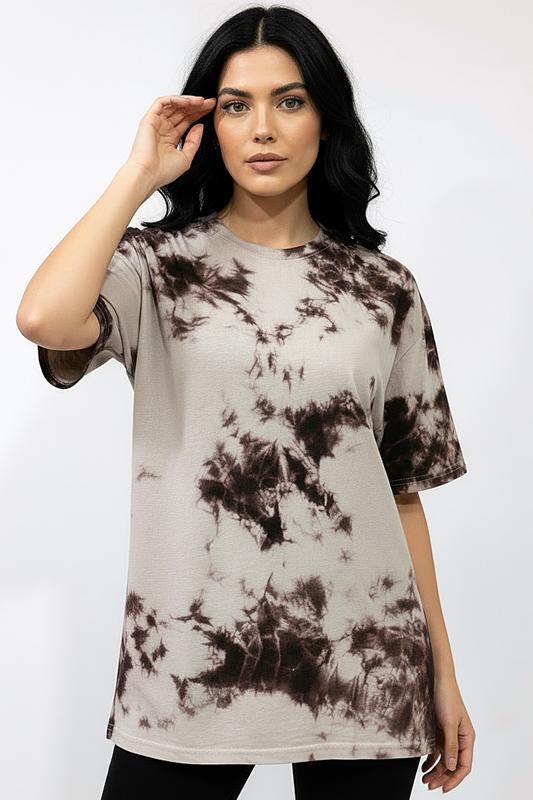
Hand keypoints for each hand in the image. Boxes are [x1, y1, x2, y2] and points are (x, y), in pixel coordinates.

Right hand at [124, 94, 216, 191]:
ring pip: (174, 105)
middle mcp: (164, 128)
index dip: (200, 114)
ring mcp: (156, 123)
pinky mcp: (149, 118)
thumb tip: (200, 125)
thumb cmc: (164, 171)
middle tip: (211, 103)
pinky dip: (175, 99)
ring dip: (188, 101)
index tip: (212, 109)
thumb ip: (194, 141)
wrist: (148, 175)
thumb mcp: (186, 157)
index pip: (187, 121)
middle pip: (182, 111)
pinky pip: (162, 102)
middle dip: (197, 106)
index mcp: (171, 138)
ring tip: (202, 101)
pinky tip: (188, 101)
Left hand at [421, 675, 474, 792]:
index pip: (464, 766)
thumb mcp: (449, 723)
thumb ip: (451, 745)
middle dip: (442, 777)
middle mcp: (460, 739)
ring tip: (425, 779)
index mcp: (467, 738)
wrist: (438, 680)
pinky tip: (424, 767)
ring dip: (435, 771)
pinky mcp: (440, 731)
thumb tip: (452, 767)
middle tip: (429, 785)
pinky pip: (437, 751)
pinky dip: (431, 760)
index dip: (455, 779)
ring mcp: (449, 736)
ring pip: (444, 760)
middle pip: (453, 765)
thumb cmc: (447, 697)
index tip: (444, 788)